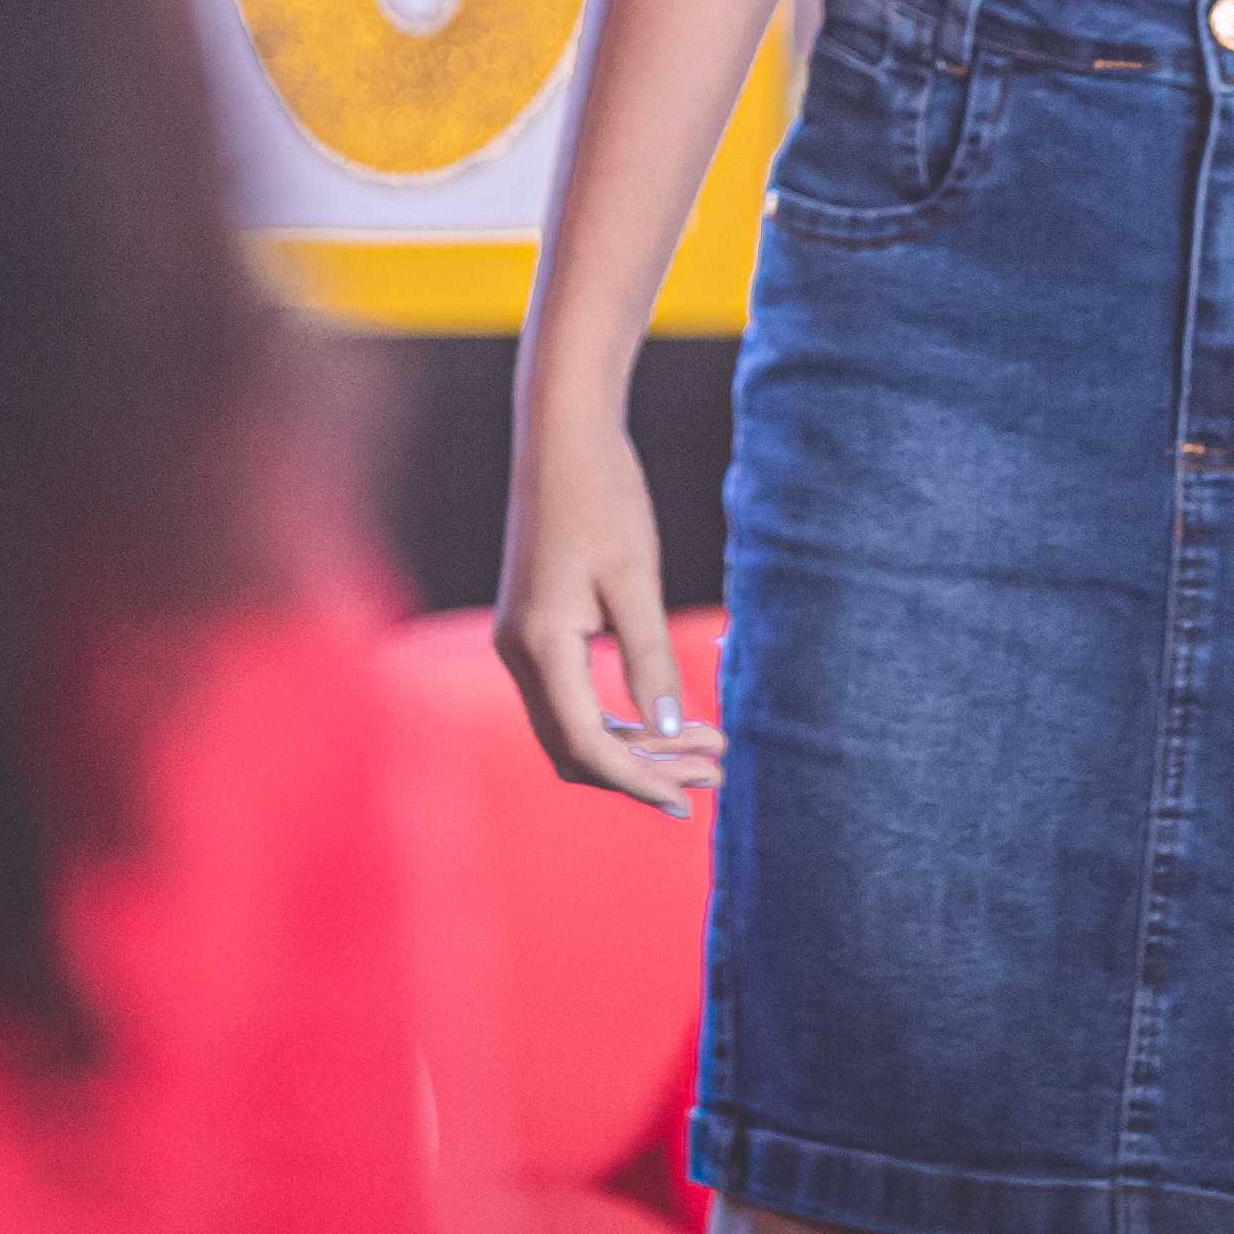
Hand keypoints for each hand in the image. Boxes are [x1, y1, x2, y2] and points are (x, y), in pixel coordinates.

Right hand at [494, 414, 721, 811]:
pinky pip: (570, 699)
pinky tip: (664, 722)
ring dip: (635, 746)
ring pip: (573, 727)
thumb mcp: (636, 579)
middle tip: (715, 773)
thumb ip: (650, 659)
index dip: (638, 779)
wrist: (562, 437)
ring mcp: (521, 643)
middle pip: (576, 748)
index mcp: (539, 646)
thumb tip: (672, 731)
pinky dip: (616, 719)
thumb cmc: (603, 496)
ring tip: (705, 750)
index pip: (585, 746)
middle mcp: (518, 653)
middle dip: (644, 768)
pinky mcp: (534, 629)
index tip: (691, 797)